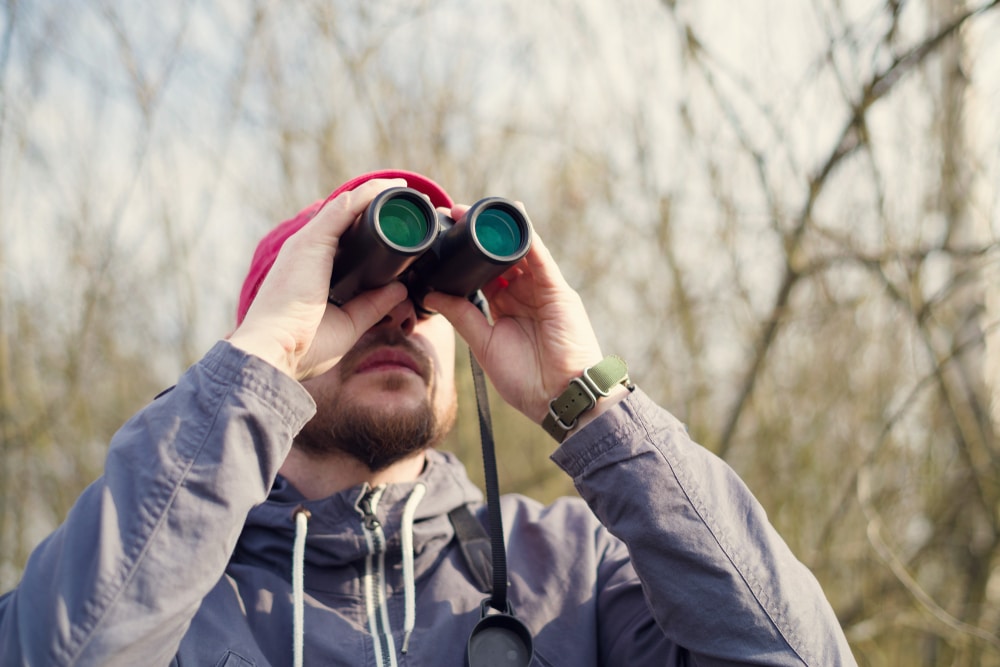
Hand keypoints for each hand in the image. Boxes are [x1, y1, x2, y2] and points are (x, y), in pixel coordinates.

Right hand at [229, 179, 409, 379]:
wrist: (275, 352)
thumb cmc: (304, 346)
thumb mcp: (349, 323)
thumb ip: (373, 305)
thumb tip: (400, 288)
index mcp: (312, 270)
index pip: (342, 240)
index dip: (368, 230)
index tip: (397, 227)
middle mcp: (307, 251)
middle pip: (345, 220)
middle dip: (374, 208)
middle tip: (406, 204)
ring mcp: (307, 243)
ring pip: (347, 207)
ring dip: (376, 195)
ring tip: (404, 190)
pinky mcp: (312, 241)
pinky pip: (345, 207)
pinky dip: (368, 194)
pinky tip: (391, 188)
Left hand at [424, 204, 606, 423]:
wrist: (559, 397)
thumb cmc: (525, 380)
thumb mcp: (484, 344)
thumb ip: (461, 316)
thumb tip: (430, 293)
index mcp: (505, 309)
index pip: (483, 275)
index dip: (465, 257)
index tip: (442, 239)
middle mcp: (524, 295)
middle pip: (499, 259)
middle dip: (479, 238)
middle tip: (453, 215)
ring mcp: (542, 291)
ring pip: (518, 252)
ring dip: (498, 231)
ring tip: (472, 212)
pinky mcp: (557, 291)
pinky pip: (540, 258)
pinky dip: (527, 236)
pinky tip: (513, 218)